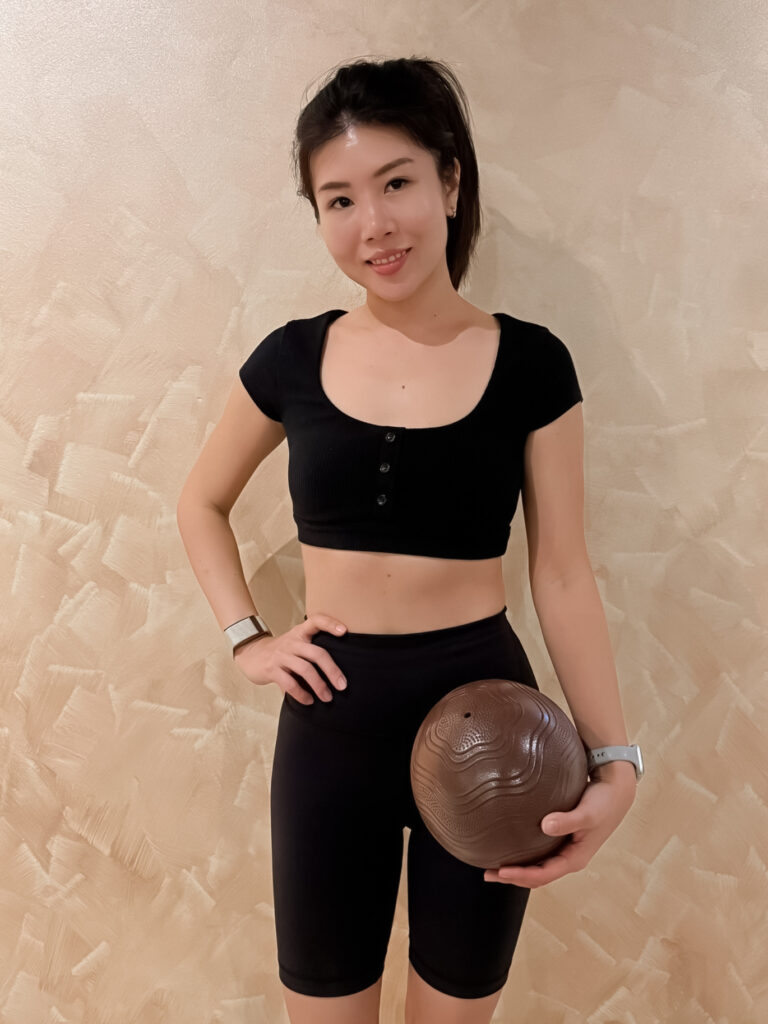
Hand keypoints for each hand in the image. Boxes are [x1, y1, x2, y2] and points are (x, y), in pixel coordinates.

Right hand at [233, 613, 348, 704]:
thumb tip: (336, 672)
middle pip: (317, 653)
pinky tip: (309, 701)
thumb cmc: (281, 652)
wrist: (250, 653)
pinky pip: (290, 684)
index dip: (330, 624)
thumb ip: (311, 650)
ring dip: (319, 686)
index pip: (316, 621)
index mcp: (300, 633)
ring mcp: (281, 655)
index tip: (344, 631)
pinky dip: (302, 694)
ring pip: (305, 670)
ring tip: (327, 698)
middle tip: (342, 686)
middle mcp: (292, 642)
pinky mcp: (271, 669)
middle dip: (332, 671)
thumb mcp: (295, 643)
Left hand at [483, 770, 636, 888]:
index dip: (520, 876)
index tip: (500, 871)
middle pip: (536, 875)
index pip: (543, 875)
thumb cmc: (603, 802)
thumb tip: (545, 826)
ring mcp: (565, 849)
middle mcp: (568, 858)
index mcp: (575, 859)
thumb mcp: (588, 813)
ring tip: (493, 864)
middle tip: (487, 873)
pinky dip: (523, 853)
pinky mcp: (561, 837)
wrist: (616, 790)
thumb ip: (568, 820)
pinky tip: (509, 843)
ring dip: (516, 867)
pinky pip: (539, 851)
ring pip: (537, 865)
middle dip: (512, 877)